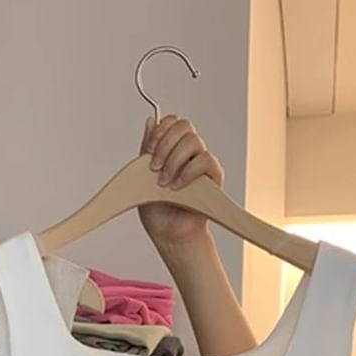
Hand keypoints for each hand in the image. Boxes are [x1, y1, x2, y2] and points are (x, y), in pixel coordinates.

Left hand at [138, 116, 224, 248]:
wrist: (168, 234)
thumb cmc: (157, 211)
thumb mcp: (142, 176)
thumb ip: (147, 149)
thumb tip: (150, 121)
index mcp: (172, 150)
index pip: (172, 123)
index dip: (160, 131)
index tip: (148, 150)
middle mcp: (189, 154)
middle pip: (184, 126)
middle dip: (164, 145)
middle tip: (154, 168)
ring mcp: (202, 164)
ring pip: (193, 141)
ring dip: (174, 161)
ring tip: (165, 183)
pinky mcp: (213, 177)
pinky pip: (205, 160)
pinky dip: (188, 171)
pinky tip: (177, 186)